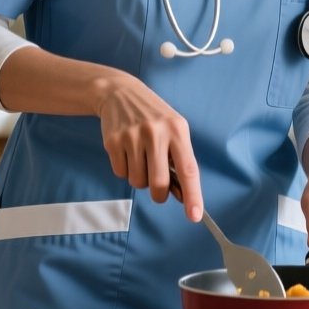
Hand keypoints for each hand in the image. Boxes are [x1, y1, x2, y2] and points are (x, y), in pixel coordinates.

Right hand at [92, 73, 201, 220]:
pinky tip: (127, 152)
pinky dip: (125, 170)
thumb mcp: (174, 129)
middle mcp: (156, 133)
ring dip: (140, 179)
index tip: (195, 216)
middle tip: (158, 189)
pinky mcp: (113, 142)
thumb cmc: (154, 116)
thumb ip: (179, 159)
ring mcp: (133, 137)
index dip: (193, 196)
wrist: (120, 93)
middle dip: (159, 194)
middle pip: (159, 183)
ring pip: (138, 182)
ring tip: (141, 158)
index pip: (188, 170)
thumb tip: (183, 195)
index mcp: (177, 131)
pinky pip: (121, 173)